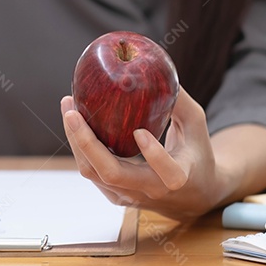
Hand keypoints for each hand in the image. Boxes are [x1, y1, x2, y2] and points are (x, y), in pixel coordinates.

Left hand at [60, 88, 230, 221]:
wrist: (192, 196)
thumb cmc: (196, 153)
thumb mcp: (196, 126)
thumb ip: (179, 101)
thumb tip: (157, 69)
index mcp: (180, 178)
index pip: (168, 173)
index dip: (153, 155)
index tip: (140, 131)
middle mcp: (151, 191)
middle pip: (112, 174)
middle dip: (87, 143)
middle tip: (72, 112)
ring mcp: (129, 196)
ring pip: (94, 173)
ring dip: (76, 140)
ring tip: (68, 107)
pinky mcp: (114, 195)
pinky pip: (91, 171)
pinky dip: (79, 146)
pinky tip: (74, 121)